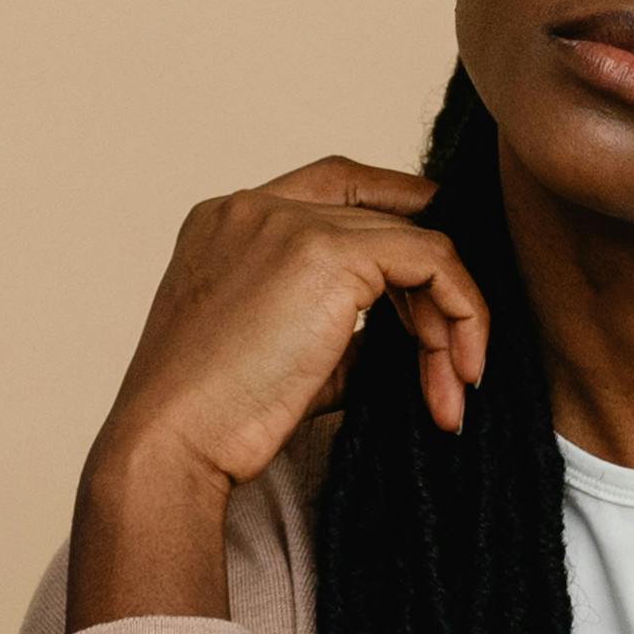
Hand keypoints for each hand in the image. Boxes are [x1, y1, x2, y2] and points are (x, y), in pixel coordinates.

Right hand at [67, 157, 496, 625]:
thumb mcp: (277, 354)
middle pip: (381, 216)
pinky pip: (430, 259)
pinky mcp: (326, 251)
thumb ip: (336, 325)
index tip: (440, 273)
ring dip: (450, 317)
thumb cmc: (210, 422)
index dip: (397, 212)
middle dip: (432, 289)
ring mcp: (288, 221)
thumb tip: (415, 334)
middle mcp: (252, 207)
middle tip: (461, 363)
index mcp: (223, 222)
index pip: (332, 186)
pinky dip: (462, 312)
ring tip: (455, 389)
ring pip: (413, 241)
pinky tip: (459, 371)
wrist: (171, 447)